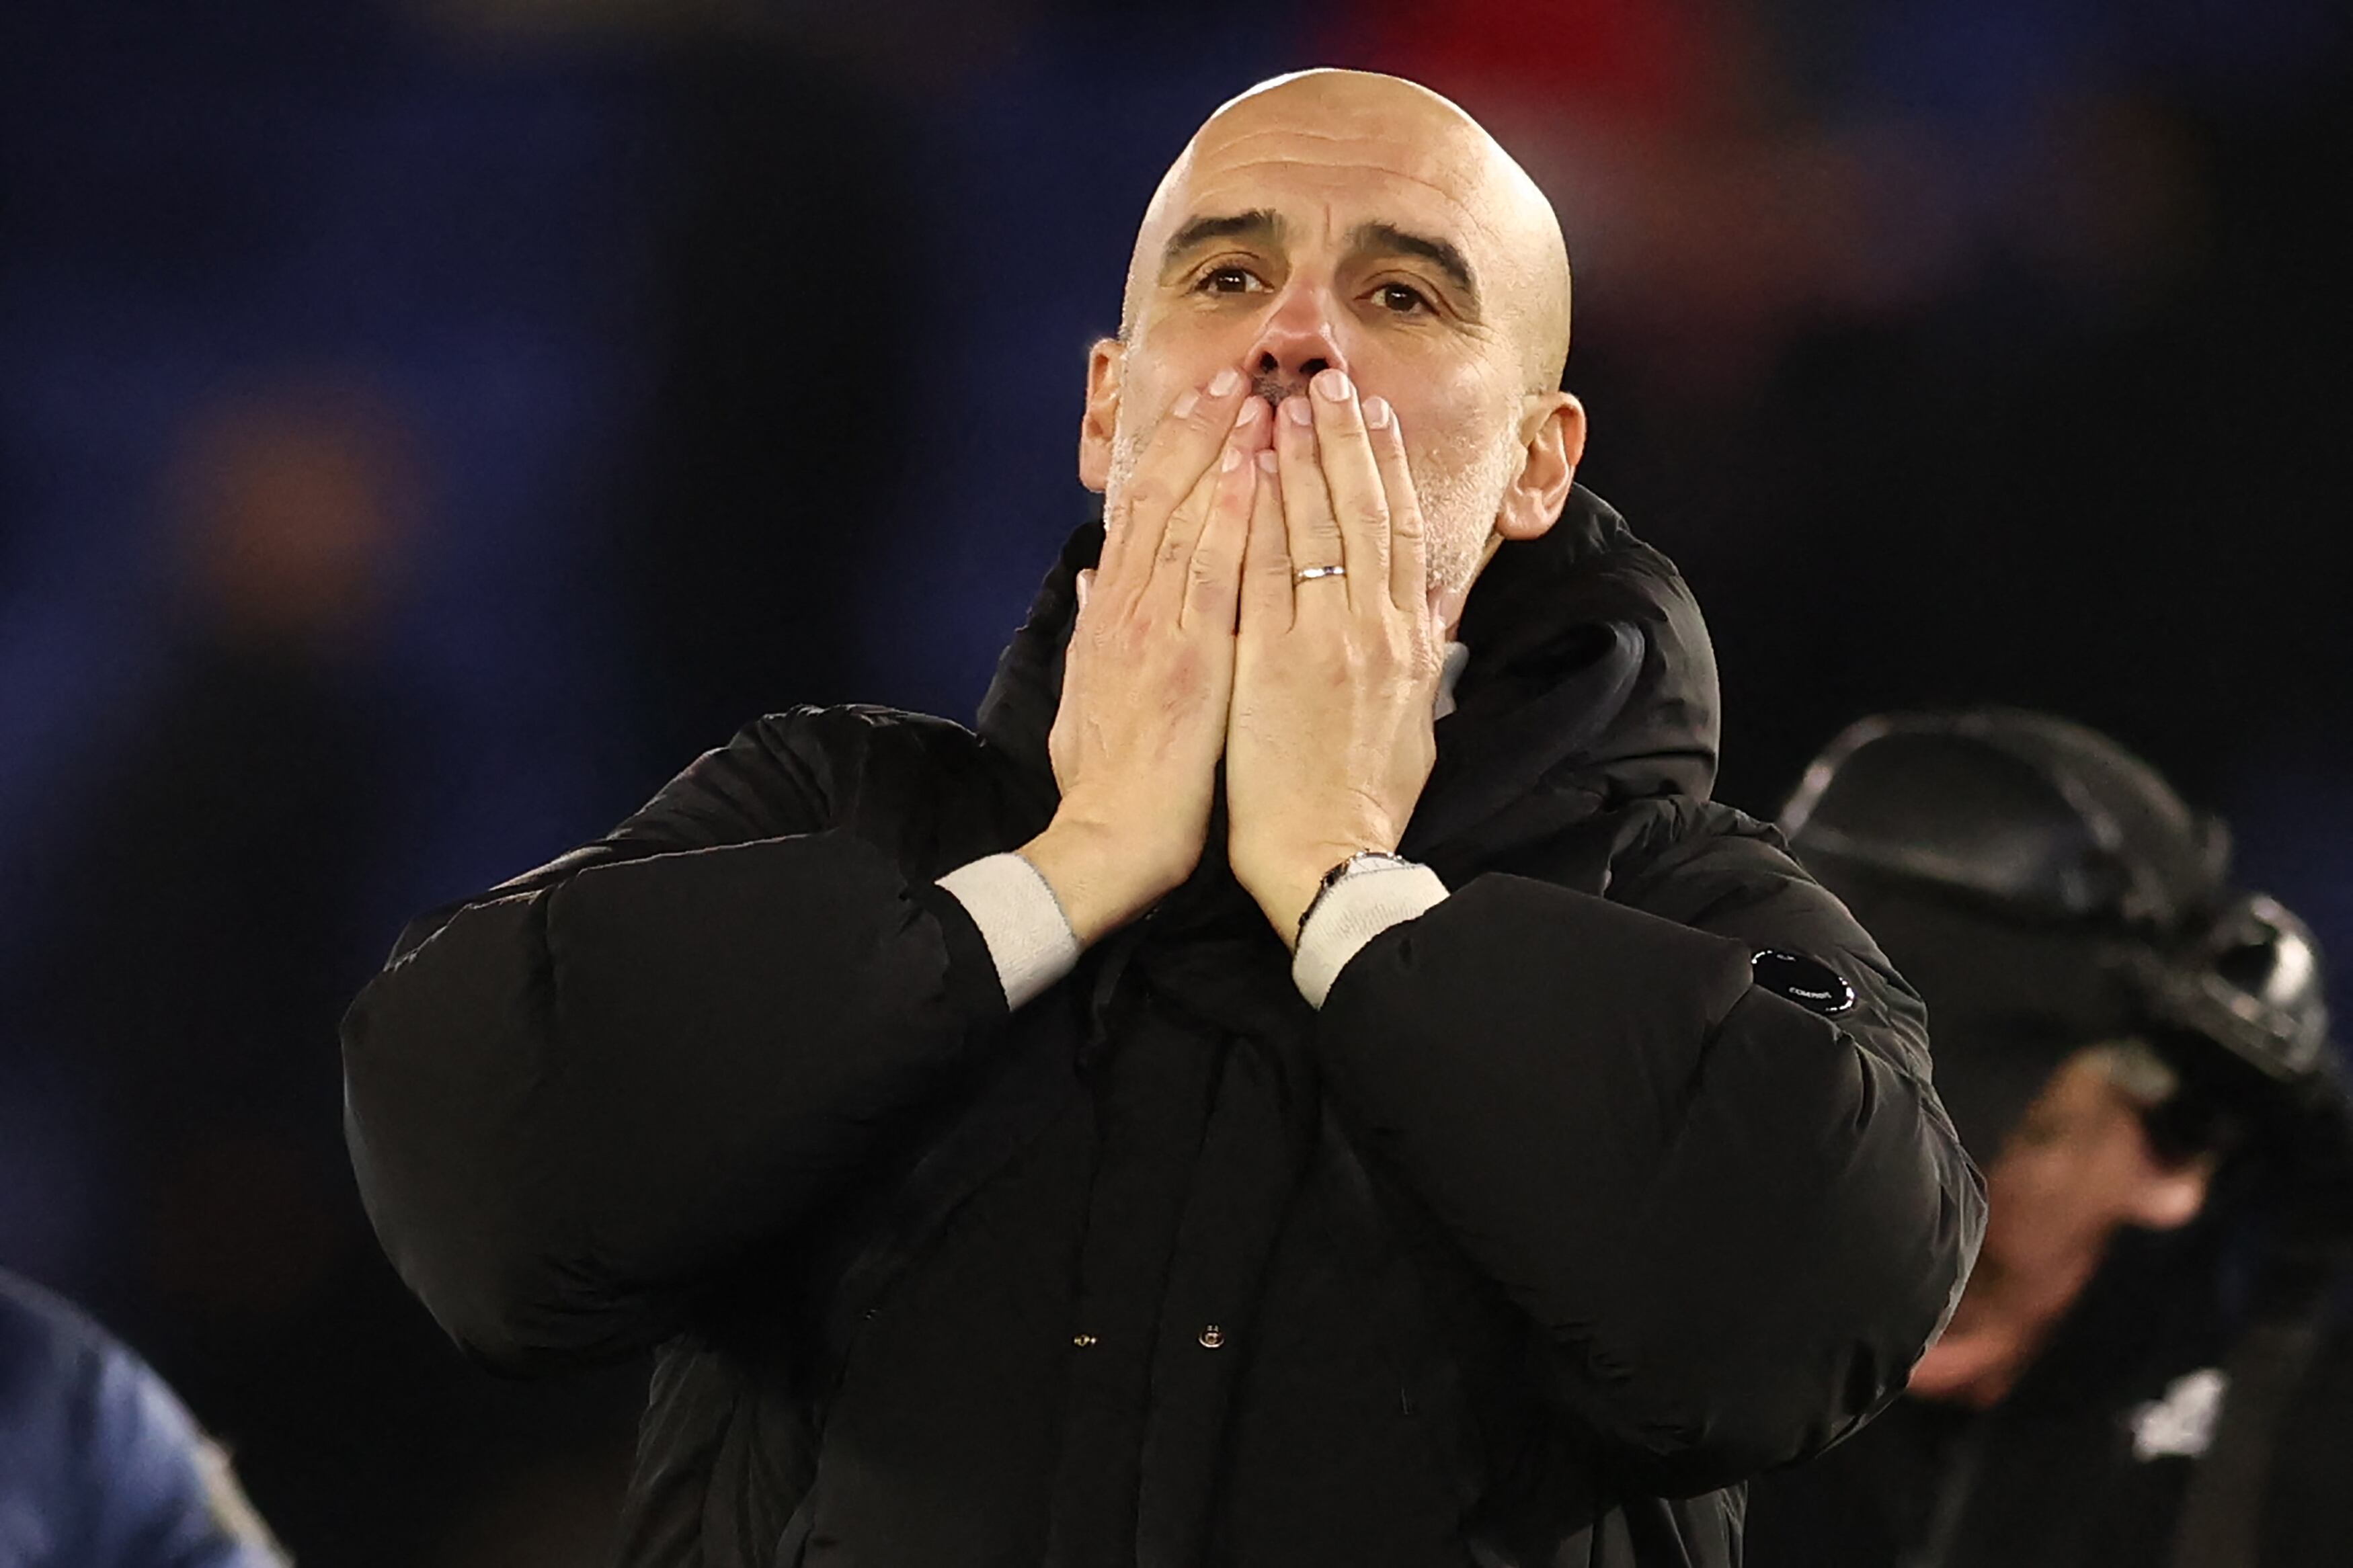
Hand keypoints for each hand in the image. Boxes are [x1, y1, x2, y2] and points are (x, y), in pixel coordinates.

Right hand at [1021, 372, 1271, 945]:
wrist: (1111, 844)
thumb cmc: (1111, 784)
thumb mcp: (1086, 698)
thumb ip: (1092, 633)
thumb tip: (1092, 582)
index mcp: (1113, 618)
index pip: (1145, 515)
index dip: (1177, 454)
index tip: (1209, 407)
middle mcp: (1131, 609)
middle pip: (1167, 497)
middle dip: (1203, 430)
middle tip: (1241, 374)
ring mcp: (1159, 627)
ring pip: (1192, 516)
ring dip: (1226, 449)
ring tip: (1260, 393)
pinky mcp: (1190, 656)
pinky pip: (1216, 568)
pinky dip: (1234, 512)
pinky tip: (1256, 465)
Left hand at [1226, 368, 1446, 944]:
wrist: (1330, 863)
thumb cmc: (1366, 805)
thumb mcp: (1416, 726)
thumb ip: (1421, 664)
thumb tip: (1433, 618)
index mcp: (1409, 644)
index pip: (1402, 534)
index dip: (1387, 470)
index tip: (1373, 421)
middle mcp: (1373, 630)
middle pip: (1363, 512)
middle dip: (1346, 440)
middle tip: (1329, 381)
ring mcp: (1324, 641)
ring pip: (1316, 526)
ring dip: (1302, 456)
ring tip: (1287, 400)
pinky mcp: (1272, 661)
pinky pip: (1264, 568)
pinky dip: (1259, 512)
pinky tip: (1249, 466)